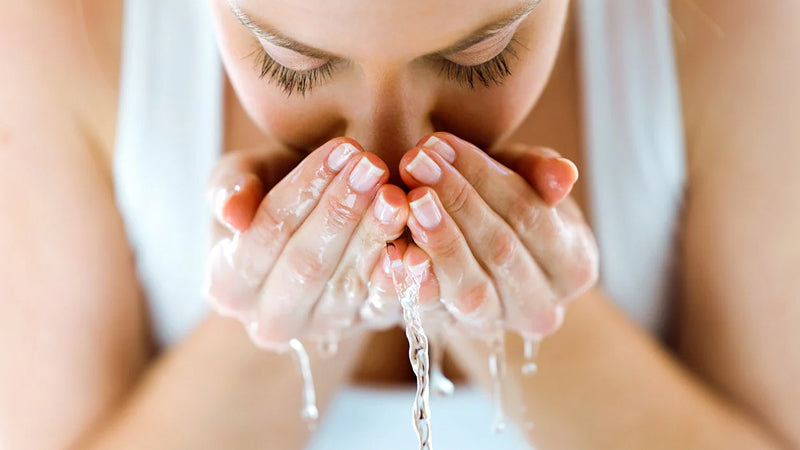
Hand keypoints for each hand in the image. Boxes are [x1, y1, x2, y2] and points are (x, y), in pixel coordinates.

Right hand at [203, 139, 408, 350]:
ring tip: (397, 194)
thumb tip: (233, 215)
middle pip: (306, 265)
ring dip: (375, 236)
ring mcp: (321, 328)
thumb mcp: (243, 177)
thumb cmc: (273, 190)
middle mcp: (270, 319)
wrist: (315, 224)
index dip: (303, 190)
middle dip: (341, 212)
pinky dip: (402, 278)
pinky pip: (385, 306)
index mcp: (227, 285)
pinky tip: (416, 246)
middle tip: (373, 167)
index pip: (265, 234)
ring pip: (347, 284)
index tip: (339, 149)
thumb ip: (229, 186)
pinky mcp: (366, 325)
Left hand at [398, 133, 598, 338]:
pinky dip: (413, 281)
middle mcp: (541, 307)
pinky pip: (433, 312)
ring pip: (471, 288)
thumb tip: (564, 176)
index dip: (485, 177)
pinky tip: (394, 250)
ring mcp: (495, 325)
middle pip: (501, 250)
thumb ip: (540, 172)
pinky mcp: (452, 332)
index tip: (441, 143)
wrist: (471, 252)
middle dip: (456, 201)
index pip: (531, 215)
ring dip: (438, 240)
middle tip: (415, 162)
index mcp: (573, 265)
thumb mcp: (523, 178)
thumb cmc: (502, 204)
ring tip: (409, 200)